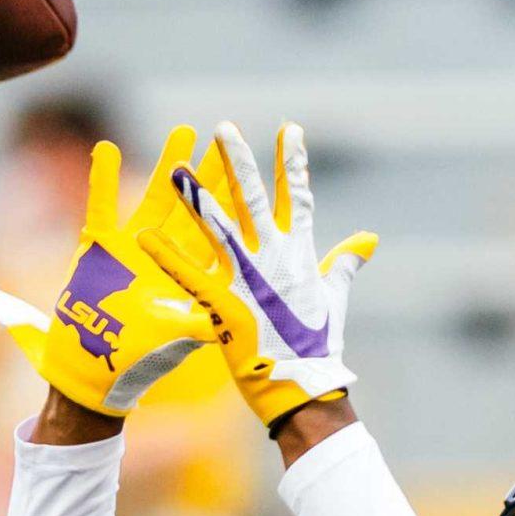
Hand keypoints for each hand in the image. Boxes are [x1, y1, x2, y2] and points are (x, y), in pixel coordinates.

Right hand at [0, 125, 220, 418]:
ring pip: (156, 198)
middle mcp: (167, 256)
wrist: (97, 370)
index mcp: (191, 276)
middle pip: (195, 207)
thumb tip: (229, 325)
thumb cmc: (142, 357)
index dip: (237, 206)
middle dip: (210, 175)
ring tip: (184, 134)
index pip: (222, 234)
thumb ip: (203, 324)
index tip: (257, 176)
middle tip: (226, 137)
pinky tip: (108, 149)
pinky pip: (102, 207)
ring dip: (169, 167)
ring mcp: (132, 248)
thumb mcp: (180, 337)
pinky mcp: (99, 248)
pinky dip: (104, 180)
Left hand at [136, 121, 376, 429]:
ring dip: (198, 198)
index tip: (289, 129)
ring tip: (178, 168)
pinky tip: (145, 237)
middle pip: (255, 201)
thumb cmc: (318, 346)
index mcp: (300, 255)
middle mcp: (275, 260)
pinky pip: (190, 276)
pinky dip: (167, 257)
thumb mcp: (334, 298)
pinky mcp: (227, 306)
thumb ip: (344, 263)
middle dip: (240, 162)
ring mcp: (250, 281)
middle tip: (225, 127)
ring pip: (220, 229)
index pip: (298, 199)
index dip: (293, 164)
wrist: (306, 388)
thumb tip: (369, 238)